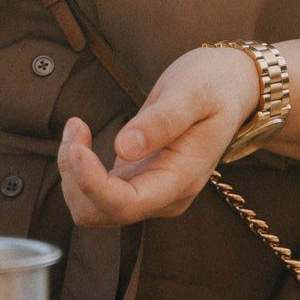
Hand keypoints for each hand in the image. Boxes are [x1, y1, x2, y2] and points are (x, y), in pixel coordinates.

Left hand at [58, 46, 259, 227]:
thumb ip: (162, 121)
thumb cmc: (212, 85)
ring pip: (91, 208)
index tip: (77, 147)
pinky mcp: (135, 182)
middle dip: (75, 176)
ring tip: (76, 127)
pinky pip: (94, 193)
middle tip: (75, 125)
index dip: (93, 184)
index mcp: (181, 180)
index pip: (126, 205)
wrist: (227, 88)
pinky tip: (81, 137)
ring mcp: (149, 192)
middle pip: (100, 214)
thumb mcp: (192, 93)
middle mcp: (164, 196)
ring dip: (72, 173)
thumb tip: (123, 148)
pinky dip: (78, 169)